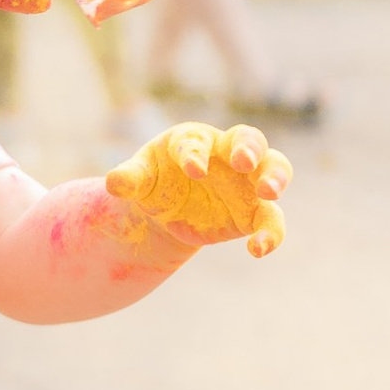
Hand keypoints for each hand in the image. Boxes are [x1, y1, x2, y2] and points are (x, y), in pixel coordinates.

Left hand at [105, 121, 289, 257]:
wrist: (165, 212)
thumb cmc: (153, 182)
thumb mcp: (138, 179)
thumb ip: (129, 178)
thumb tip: (114, 183)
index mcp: (194, 140)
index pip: (199, 142)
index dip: (195, 154)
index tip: (193, 171)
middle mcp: (226, 155)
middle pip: (250, 140)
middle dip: (250, 149)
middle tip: (244, 163)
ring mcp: (245, 182)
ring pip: (274, 168)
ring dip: (275, 177)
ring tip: (270, 193)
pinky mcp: (252, 212)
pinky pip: (271, 219)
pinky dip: (270, 233)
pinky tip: (258, 250)